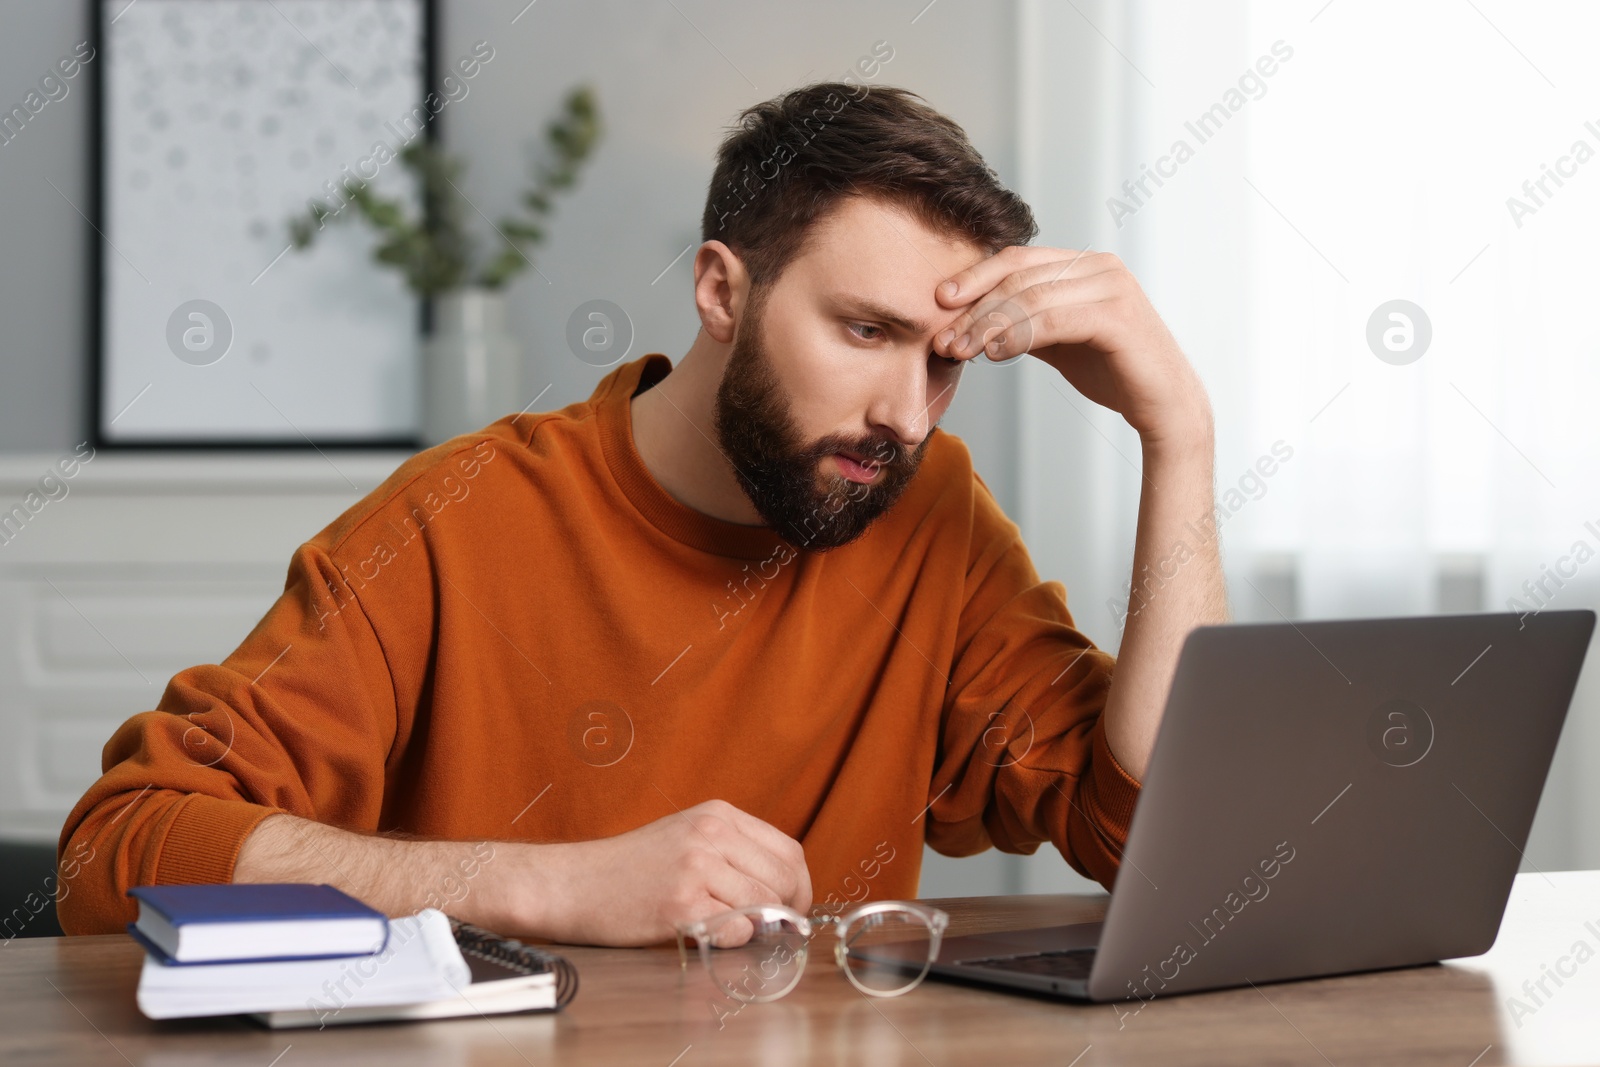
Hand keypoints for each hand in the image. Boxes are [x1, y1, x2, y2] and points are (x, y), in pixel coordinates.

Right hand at [513, 799, 811, 946]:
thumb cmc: (630, 868)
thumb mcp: (687, 835)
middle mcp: (711, 835)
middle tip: (767, 928)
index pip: (789, 851)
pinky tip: (702, 932)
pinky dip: (729, 940)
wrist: (573, 883)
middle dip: (785, 910)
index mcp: (718, 814)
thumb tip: (784, 890)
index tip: (792, 907)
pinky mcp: (681, 906)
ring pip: (764, 907)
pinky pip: (735, 932)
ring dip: (754, 927)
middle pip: (784, 879)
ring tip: (723, 926)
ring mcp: (696, 868)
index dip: (799, 885)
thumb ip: (734, 852)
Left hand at [931, 248, 1211, 446]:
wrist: (1164, 405)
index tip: (939, 302)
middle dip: (974, 308)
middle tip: (943, 338)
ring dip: (988, 325)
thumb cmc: (1113, 370)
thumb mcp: (1059, 339)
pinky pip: (1054, 320)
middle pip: (1019, 277)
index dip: (974, 277)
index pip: (1017, 260)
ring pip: (1031, 297)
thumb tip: (971, 320)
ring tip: (960, 350)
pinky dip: (1018, 335)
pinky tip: (994, 353)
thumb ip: (1024, 322)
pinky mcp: (1118, 317)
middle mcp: (1100, 266)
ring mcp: (1112, 287)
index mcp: (1085, 264)